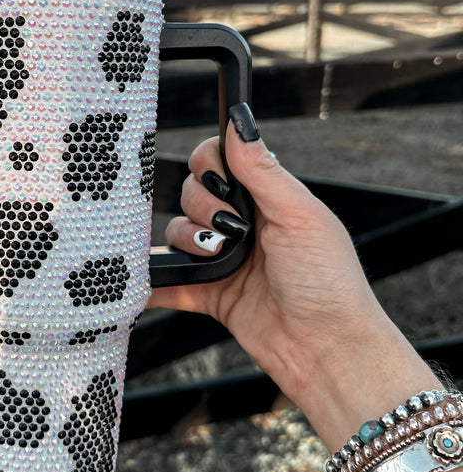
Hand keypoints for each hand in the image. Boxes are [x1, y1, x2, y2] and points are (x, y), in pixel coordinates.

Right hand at [148, 105, 436, 450]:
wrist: (326, 349)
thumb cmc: (329, 283)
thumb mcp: (299, 215)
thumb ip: (262, 170)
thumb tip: (239, 122)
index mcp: (268, 199)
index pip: (218, 162)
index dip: (209, 166)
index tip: (221, 184)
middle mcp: (244, 226)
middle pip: (191, 194)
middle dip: (201, 208)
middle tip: (230, 230)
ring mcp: (225, 260)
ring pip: (177, 233)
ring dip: (189, 242)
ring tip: (216, 259)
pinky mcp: (211, 295)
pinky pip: (170, 283)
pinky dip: (156, 281)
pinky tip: (142, 281)